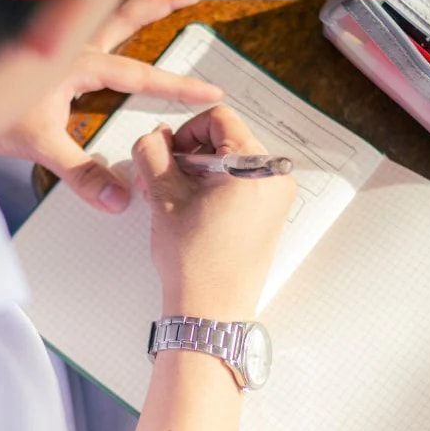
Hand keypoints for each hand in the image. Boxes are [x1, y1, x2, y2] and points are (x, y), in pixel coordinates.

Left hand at [0, 1, 222, 212]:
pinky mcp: (41, 44)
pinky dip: (101, 15)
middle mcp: (70, 43)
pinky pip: (80, 22)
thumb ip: (81, 173)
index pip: (140, 75)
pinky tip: (102, 23)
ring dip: (134, 5)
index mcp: (77, 63)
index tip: (210, 93)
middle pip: (126, 17)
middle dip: (160, 7)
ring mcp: (56, 39)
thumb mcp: (38, 144)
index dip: (178, 86)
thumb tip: (115, 198)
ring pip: (105, 11)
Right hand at [131, 105, 295, 319]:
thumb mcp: (164, 198)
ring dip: (200, 172)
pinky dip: (215, 188)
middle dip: (191, 154)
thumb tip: (154, 137)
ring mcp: (275, 198)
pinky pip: (241, 184)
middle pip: (227, 139)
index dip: (186, 131)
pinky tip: (193, 212)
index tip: (170, 155)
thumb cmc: (196, 264)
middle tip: (165, 182)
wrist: (211, 311)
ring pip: (231, 162)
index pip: (219, 119)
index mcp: (255, 166)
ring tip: (176, 201)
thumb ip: (154, 154)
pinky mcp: (269, 215)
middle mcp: (274, 178)